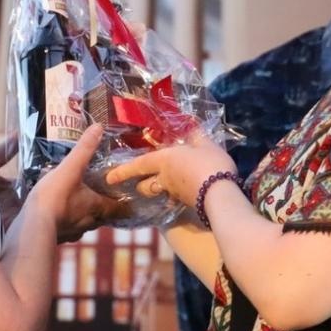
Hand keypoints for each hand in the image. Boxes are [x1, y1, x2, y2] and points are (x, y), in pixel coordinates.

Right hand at [23, 126, 132, 241]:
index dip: (125, 205)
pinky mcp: (58, 237)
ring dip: (85, 216)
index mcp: (97, 207)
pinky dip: (67, 222)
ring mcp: (73, 232)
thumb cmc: (54, 197)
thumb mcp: (71, 168)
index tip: (130, 202)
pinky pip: (67, 229)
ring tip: (79, 204)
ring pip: (85, 224)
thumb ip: (84, 148)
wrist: (31, 227)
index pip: (119, 209)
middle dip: (104, 209)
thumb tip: (98, 127)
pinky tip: (59, 214)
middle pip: (103, 217)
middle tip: (103, 197)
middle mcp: (89, 223)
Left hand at [104, 133, 238, 208]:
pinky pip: (175, 198)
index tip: (109, 177)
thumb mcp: (205, 144)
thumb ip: (197, 136)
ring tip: (160, 189)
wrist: (220, 194)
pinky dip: (175, 196)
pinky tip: (183, 194)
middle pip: (144, 185)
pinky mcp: (186, 203)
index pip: (138, 165)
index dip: (123, 170)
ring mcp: (175, 193)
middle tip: (136, 184)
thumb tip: (192, 127)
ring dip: (156, 192)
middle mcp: (165, 178)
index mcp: (165, 160)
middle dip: (138, 185)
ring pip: (158, 193)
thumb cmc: (209, 164)